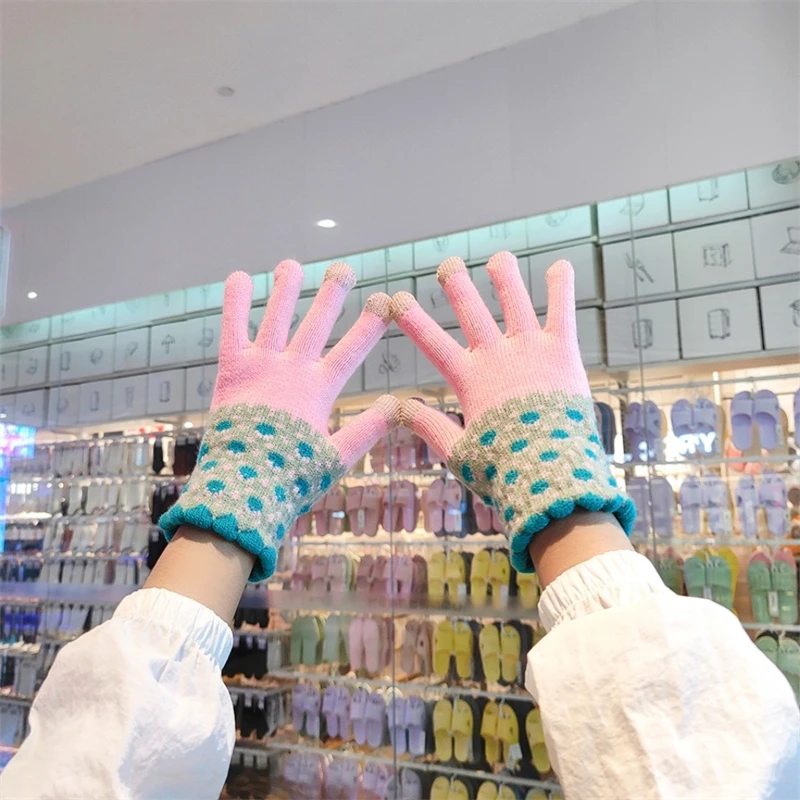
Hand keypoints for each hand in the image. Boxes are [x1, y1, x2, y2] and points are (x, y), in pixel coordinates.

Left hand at [160, 261, 398, 579]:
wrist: (243, 486)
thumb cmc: (290, 476)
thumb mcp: (336, 457)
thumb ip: (367, 428)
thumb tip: (398, 403)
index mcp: (318, 391)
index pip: (351, 350)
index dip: (370, 325)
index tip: (385, 301)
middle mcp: (292, 370)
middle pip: (316, 324)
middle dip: (332, 295)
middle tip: (344, 269)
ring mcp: (262, 366)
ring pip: (277, 318)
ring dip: (286, 290)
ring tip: (292, 264)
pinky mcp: (232, 370)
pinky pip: (232, 329)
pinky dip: (235, 303)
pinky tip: (239, 276)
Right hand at [391, 251, 633, 571]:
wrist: (552, 471)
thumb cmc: (503, 469)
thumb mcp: (457, 451)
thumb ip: (427, 424)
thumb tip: (393, 407)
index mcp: (470, 380)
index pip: (432, 342)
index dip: (412, 319)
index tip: (396, 298)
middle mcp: (497, 356)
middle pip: (473, 312)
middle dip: (458, 286)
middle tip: (448, 265)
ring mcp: (530, 350)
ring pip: (514, 303)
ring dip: (505, 278)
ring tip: (498, 257)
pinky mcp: (562, 352)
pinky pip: (561, 312)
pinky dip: (560, 288)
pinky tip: (560, 265)